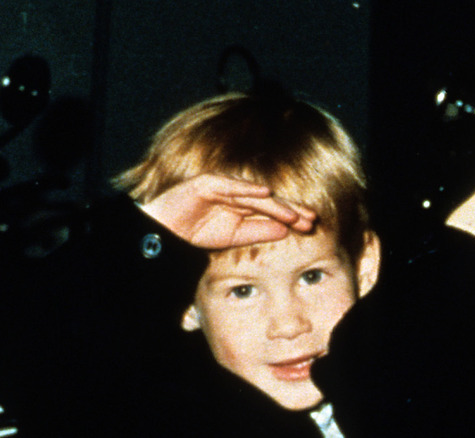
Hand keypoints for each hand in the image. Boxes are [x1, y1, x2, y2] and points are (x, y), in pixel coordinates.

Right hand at [139, 174, 315, 248]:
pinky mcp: (205, 183)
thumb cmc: (194, 233)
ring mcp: (221, 186)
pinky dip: (247, 188)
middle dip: (290, 209)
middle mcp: (235, 193)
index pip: (271, 210)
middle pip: (268, 200)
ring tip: (293, 214)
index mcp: (241, 205)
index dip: (291, 215)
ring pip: (253, 195)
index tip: (310, 224)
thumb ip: (257, 232)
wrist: (161, 232)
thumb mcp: (232, 238)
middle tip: (311, 218)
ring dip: (275, 204)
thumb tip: (285, 230)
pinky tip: (265, 192)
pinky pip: (229, 185)